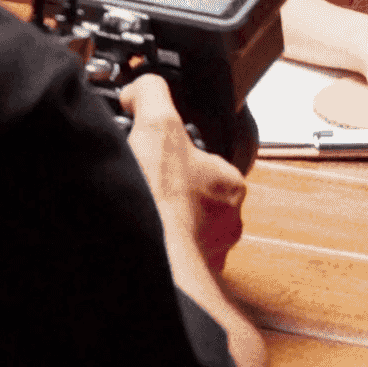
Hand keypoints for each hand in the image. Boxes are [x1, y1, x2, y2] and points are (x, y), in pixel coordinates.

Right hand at [121, 74, 246, 276]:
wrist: (151, 256)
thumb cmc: (160, 197)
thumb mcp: (156, 122)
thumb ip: (151, 94)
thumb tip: (139, 89)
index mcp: (230, 184)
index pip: (208, 163)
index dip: (178, 156)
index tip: (157, 157)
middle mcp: (227, 221)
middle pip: (195, 199)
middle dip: (170, 194)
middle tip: (143, 186)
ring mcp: (209, 252)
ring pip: (185, 231)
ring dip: (163, 224)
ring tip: (137, 213)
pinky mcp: (189, 277)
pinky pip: (174, 260)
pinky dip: (157, 251)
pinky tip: (138, 238)